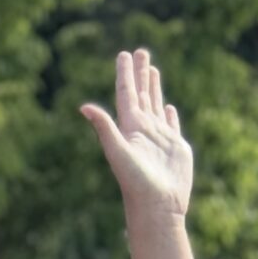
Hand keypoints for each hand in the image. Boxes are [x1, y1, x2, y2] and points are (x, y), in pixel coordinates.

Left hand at [81, 47, 191, 219]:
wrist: (157, 206)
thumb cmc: (136, 182)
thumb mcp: (118, 151)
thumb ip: (104, 127)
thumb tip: (83, 107)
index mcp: (129, 127)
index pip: (126, 94)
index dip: (125, 74)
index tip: (124, 54)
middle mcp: (143, 130)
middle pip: (141, 94)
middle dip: (140, 73)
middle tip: (141, 51)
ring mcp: (159, 137)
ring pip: (155, 105)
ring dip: (154, 87)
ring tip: (153, 69)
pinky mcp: (174, 147)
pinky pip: (171, 125)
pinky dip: (169, 113)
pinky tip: (168, 107)